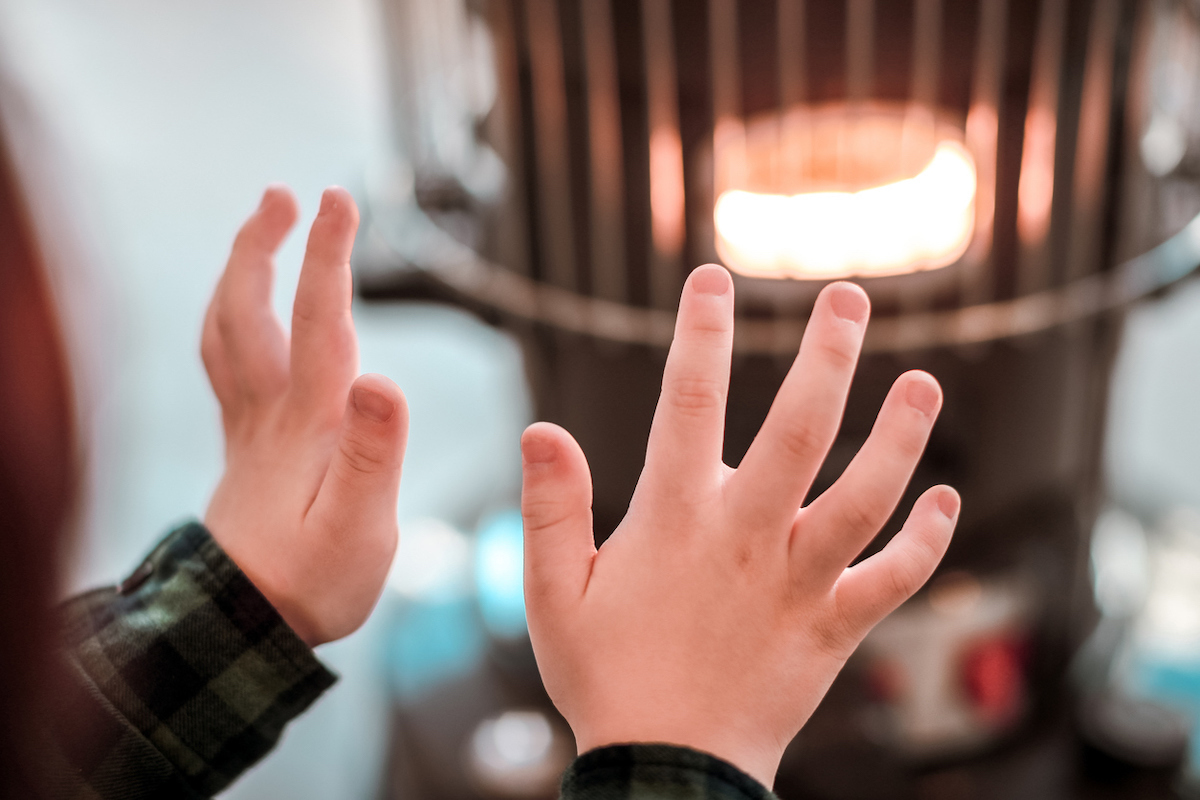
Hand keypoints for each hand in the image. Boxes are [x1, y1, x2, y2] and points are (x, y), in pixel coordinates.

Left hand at [202, 185, 407, 646]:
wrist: (245, 627)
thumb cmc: (310, 583)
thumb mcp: (358, 530)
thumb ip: (372, 456)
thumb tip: (382, 376)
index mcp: (305, 424)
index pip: (318, 321)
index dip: (328, 256)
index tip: (339, 199)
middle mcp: (269, 413)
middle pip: (251, 311)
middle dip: (265, 244)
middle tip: (287, 192)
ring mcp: (250, 427)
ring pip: (229, 330)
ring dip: (242, 270)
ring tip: (265, 227)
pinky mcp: (247, 444)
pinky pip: (227, 361)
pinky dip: (232, 316)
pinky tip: (248, 310)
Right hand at [520, 265, 957, 785]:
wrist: (667, 773)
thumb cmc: (605, 678)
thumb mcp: (551, 594)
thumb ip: (549, 508)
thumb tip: (540, 428)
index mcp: (674, 520)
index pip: (687, 404)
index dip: (700, 335)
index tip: (712, 280)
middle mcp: (746, 537)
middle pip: (801, 429)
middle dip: (828, 355)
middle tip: (849, 297)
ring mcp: (798, 582)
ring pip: (865, 496)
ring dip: (901, 438)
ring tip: (925, 382)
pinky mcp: (832, 628)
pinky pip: (893, 579)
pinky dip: (925, 540)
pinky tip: (946, 500)